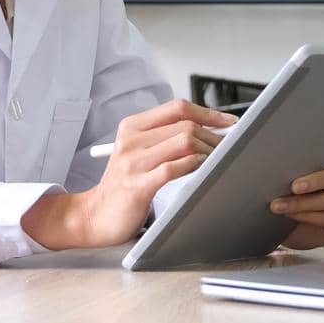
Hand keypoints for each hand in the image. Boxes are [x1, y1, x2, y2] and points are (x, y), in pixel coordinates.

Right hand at [21, 99, 235, 249]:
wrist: (93, 216)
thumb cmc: (123, 186)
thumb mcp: (138, 153)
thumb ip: (165, 139)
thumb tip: (209, 130)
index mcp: (132, 127)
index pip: (177, 107)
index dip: (208, 112)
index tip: (229, 122)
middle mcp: (131, 140)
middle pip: (185, 124)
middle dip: (215, 135)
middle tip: (230, 147)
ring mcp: (133, 162)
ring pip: (183, 141)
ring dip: (209, 150)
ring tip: (220, 160)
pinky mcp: (137, 185)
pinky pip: (173, 168)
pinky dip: (195, 165)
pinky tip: (203, 169)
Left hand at [270, 125, 323, 250]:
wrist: (290, 229)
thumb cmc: (297, 196)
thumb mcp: (301, 177)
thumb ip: (307, 164)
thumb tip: (290, 151)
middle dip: (316, 180)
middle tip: (294, 185)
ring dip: (301, 203)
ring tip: (278, 204)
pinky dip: (306, 216)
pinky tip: (291, 214)